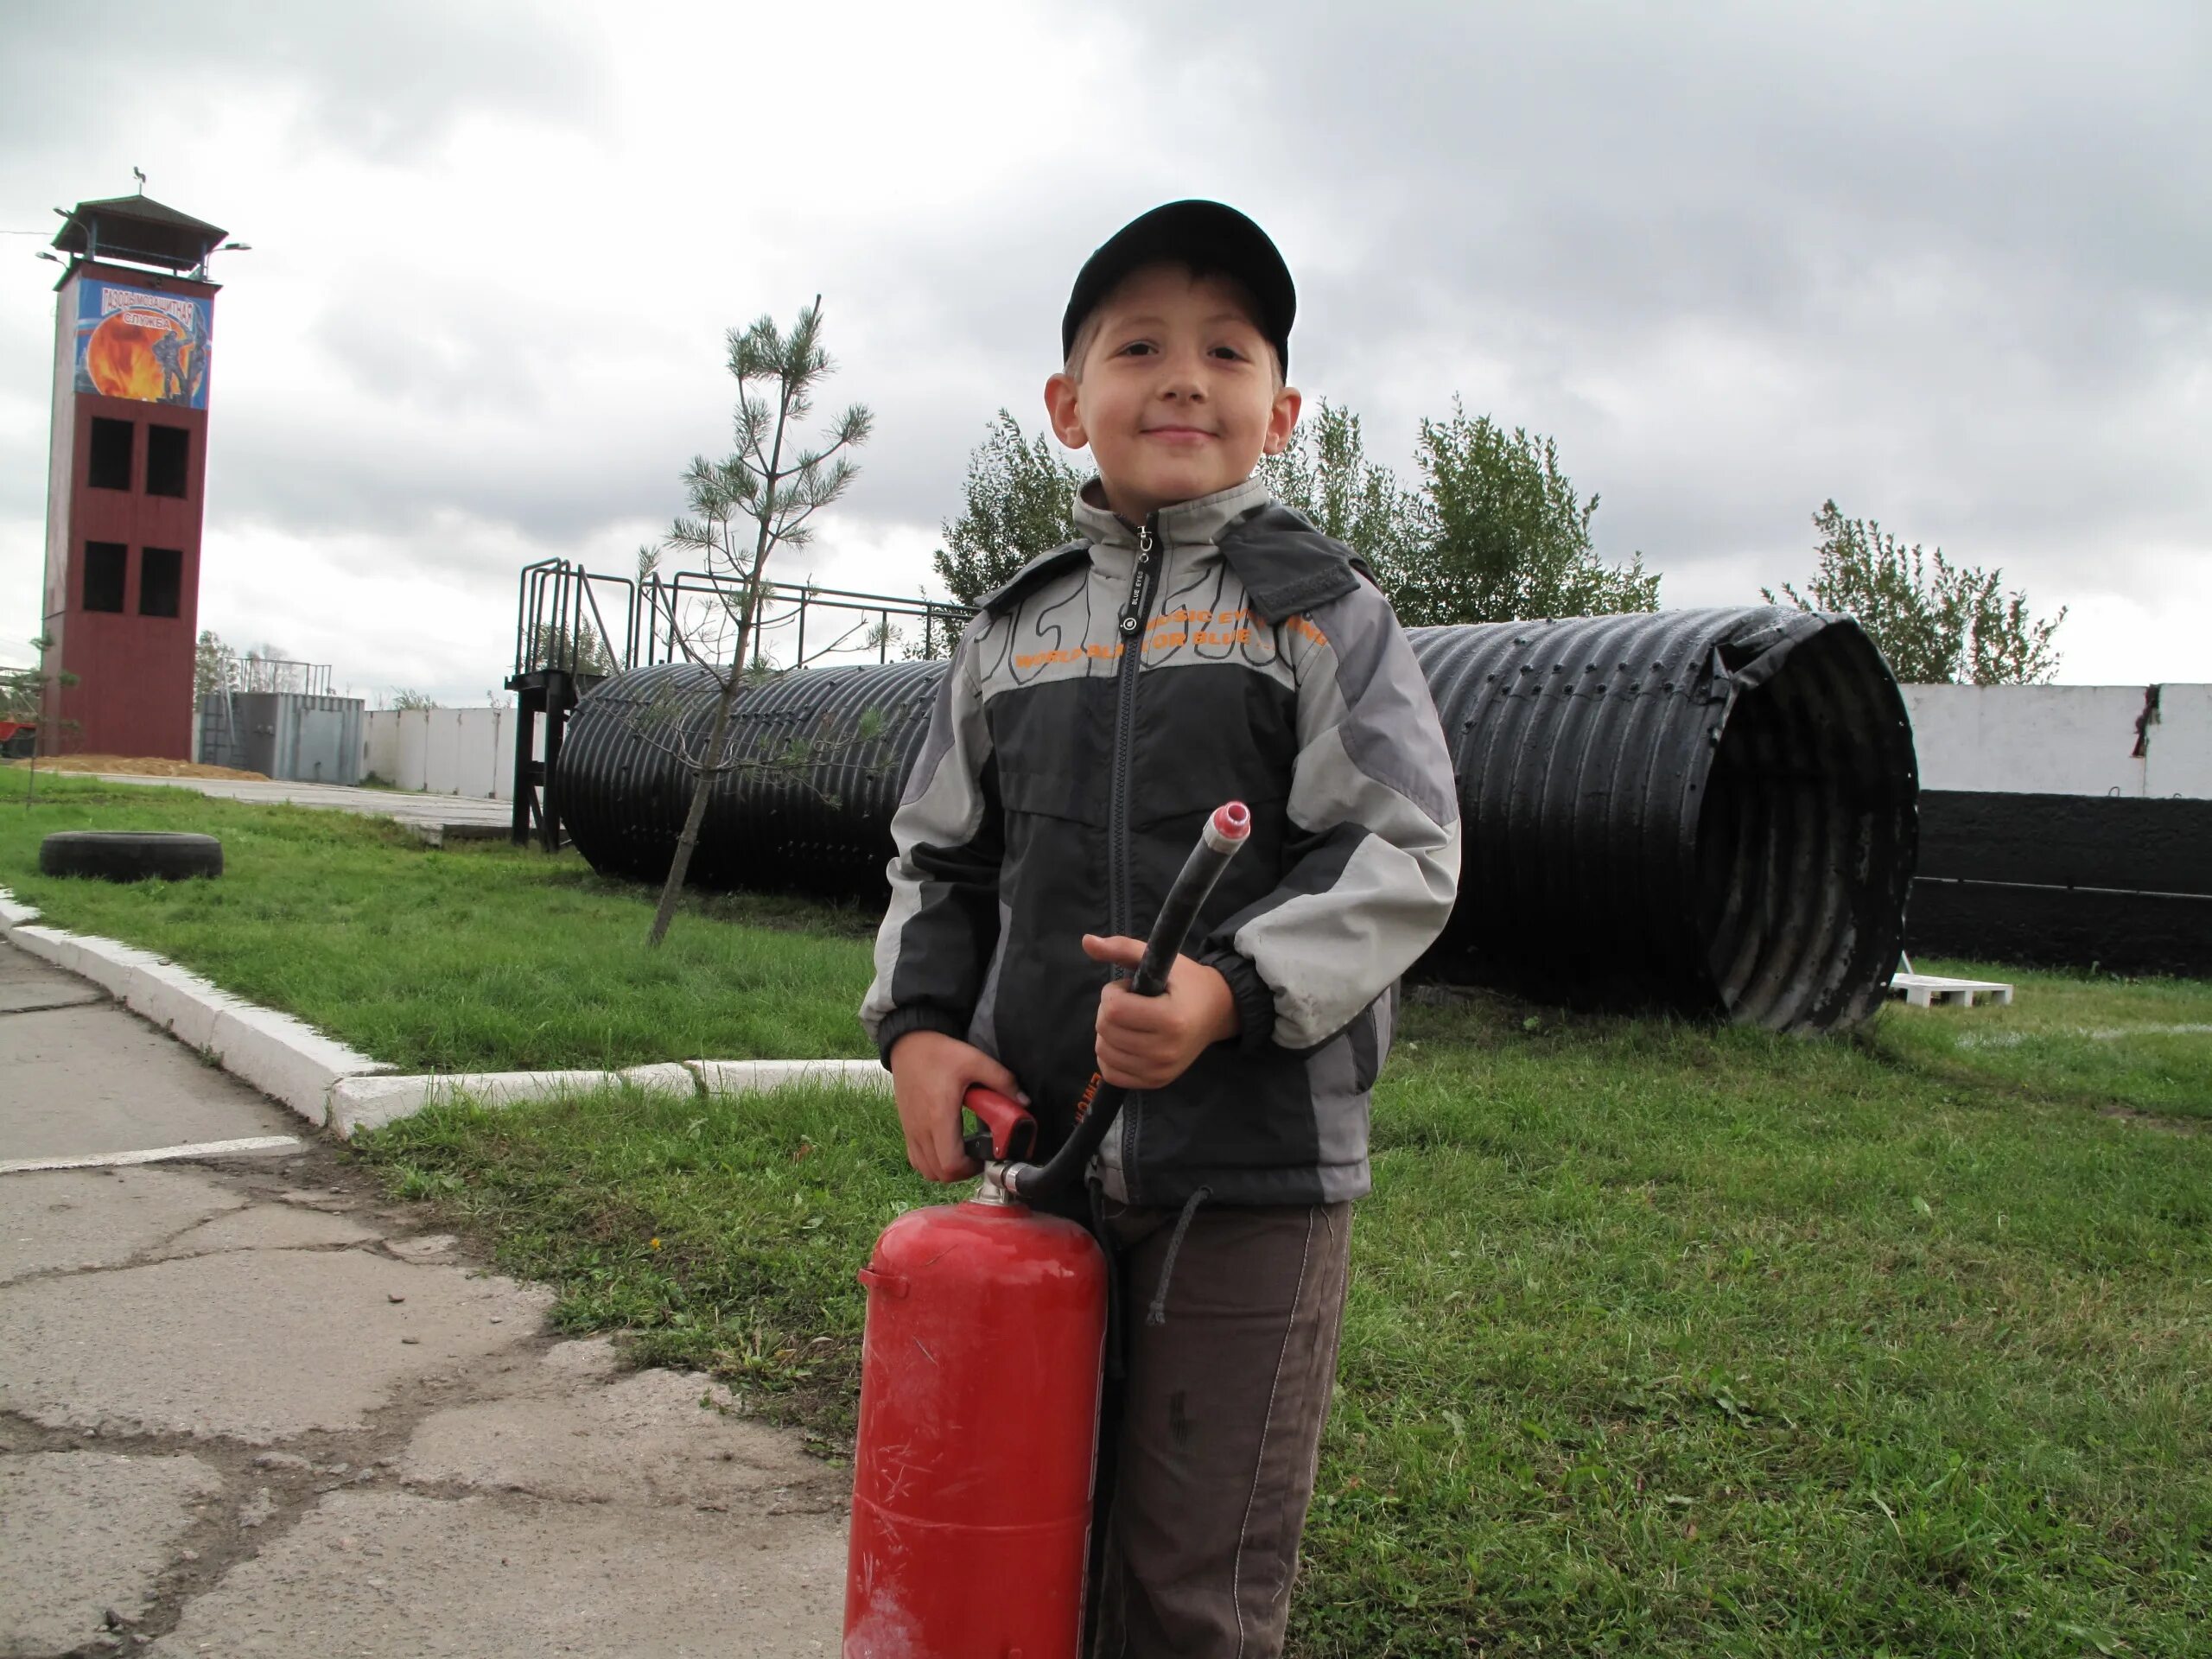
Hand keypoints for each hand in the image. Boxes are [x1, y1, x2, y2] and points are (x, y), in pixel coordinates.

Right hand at [887, 1031, 1026, 1182]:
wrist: (909, 1043)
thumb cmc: (940, 1052)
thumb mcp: (976, 1061)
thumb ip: (1003, 1081)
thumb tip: (1024, 1102)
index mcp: (939, 1117)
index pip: (950, 1164)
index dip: (970, 1169)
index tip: (983, 1156)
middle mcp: (921, 1129)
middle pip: (939, 1174)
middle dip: (961, 1172)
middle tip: (977, 1156)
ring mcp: (911, 1130)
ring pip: (926, 1170)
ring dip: (945, 1169)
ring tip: (963, 1153)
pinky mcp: (906, 1127)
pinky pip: (916, 1159)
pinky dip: (931, 1162)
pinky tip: (946, 1146)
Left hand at [1083, 934, 1239, 1090]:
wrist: (1217, 1013)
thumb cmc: (1186, 984)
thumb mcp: (1161, 960)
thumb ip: (1122, 948)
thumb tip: (1086, 941)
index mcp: (1170, 1019)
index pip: (1114, 1010)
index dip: (1112, 993)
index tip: (1128, 988)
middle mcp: (1165, 1050)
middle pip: (1105, 1030)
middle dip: (1109, 1011)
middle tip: (1130, 1003)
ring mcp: (1160, 1070)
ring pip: (1103, 1052)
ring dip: (1108, 1032)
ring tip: (1131, 1021)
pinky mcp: (1155, 1082)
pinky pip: (1111, 1073)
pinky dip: (1110, 1055)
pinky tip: (1125, 1041)